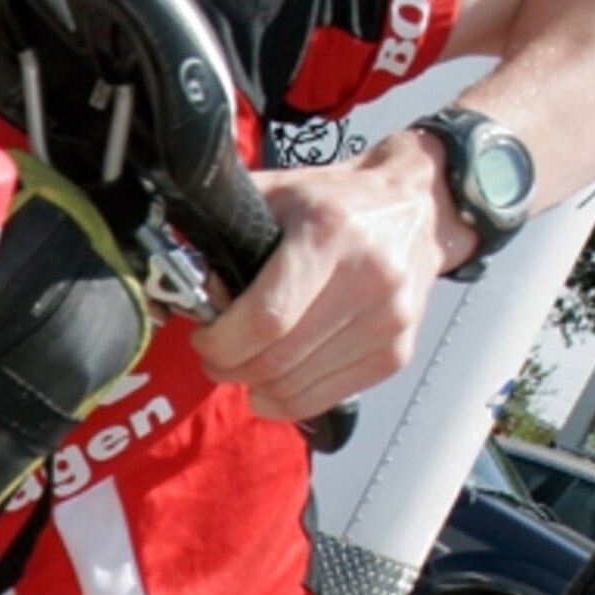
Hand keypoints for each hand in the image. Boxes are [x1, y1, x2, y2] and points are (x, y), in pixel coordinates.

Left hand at [192, 132, 463, 423]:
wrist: (416, 209)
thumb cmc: (336, 202)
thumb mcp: (275, 194)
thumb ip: (223, 233)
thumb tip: (178, 282)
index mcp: (329, 234)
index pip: (266, 319)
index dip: (220, 342)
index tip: (204, 335)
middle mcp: (367, 279)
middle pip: (275, 361)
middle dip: (227, 366)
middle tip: (214, 352)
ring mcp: (387, 321)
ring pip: (295, 388)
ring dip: (253, 385)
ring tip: (243, 360)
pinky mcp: (395, 353)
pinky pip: (322, 400)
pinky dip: (285, 400)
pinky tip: (271, 379)